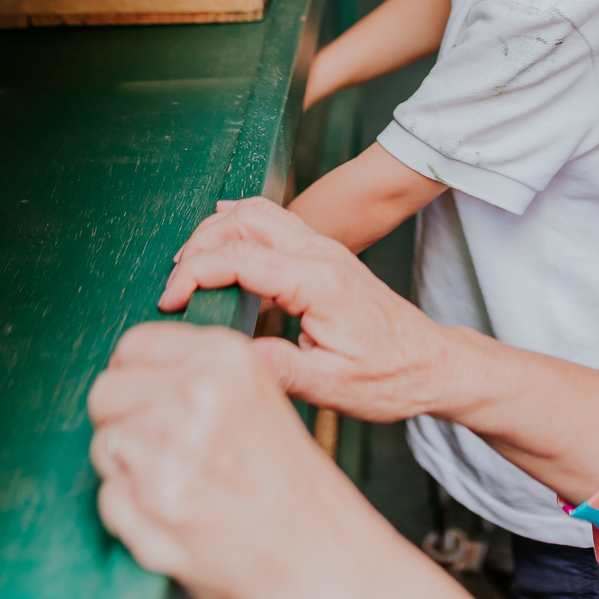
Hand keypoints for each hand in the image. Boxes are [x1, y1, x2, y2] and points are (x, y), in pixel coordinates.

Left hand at [88, 321, 515, 598]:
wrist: (320, 557)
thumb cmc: (292, 482)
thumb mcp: (260, 393)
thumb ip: (201, 372)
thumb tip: (136, 369)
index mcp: (226, 358)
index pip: (134, 343)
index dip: (136, 373)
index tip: (145, 393)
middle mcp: (194, 397)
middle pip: (106, 392)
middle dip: (124, 418)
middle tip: (162, 445)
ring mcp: (169, 455)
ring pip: (105, 444)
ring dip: (128, 466)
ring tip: (180, 481)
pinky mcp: (151, 511)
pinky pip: (108, 498)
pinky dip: (131, 511)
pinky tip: (176, 514)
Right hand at [157, 200, 598, 503]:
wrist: (431, 362)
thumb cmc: (389, 378)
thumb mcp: (334, 387)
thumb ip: (283, 371)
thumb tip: (235, 358)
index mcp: (318, 281)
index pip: (239, 256)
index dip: (193, 274)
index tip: (168, 302)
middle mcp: (320, 253)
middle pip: (243, 219)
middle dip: (198, 244)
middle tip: (173, 287)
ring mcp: (324, 248)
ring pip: (258, 211)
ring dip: (217, 230)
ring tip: (188, 269)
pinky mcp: (324, 254)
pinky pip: (275, 220)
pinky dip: (240, 223)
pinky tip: (221, 239)